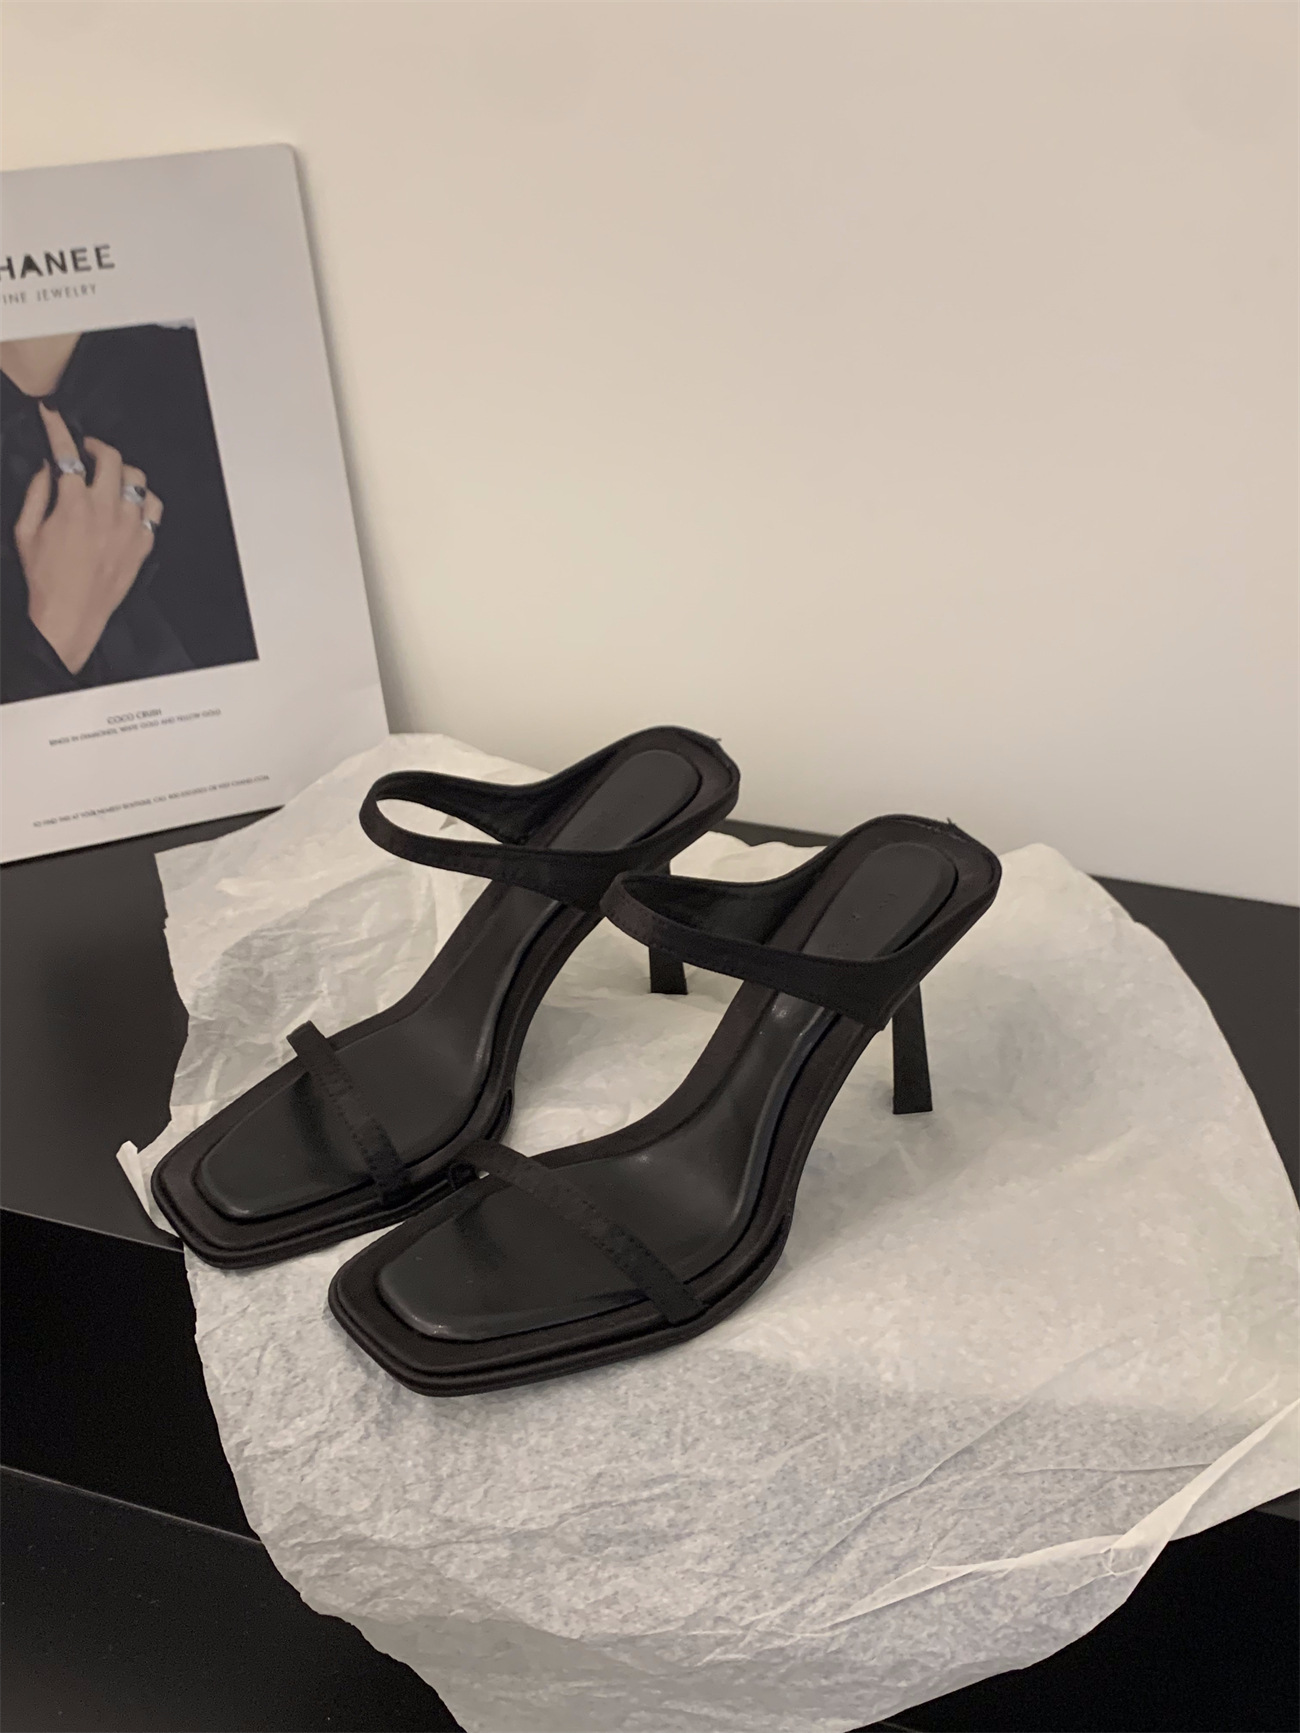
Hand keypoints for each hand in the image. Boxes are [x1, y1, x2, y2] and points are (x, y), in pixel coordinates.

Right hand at [13, 403, 164, 674]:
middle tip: (86, 450)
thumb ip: (36, 493)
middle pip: (111, 458)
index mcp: (73, 505)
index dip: (58, 428)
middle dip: (96, 445)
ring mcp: (129, 527)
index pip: (67, 453)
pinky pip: (154, 509)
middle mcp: (105, 512)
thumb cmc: (46, 578)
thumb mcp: (25, 531)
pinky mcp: (143, 544)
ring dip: (122, 470)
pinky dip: (143, 499)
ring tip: (109, 475)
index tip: (52, 416)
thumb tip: (47, 467)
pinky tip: (130, 502)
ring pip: (138, 479)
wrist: (70, 615)